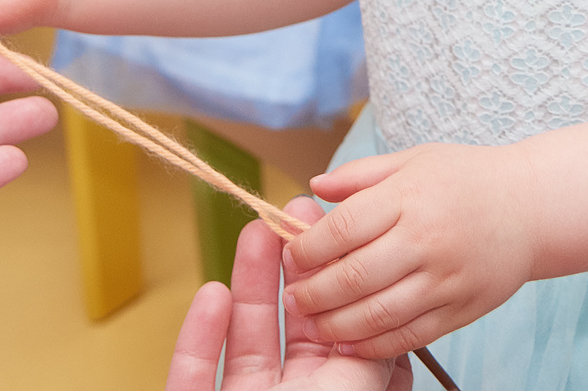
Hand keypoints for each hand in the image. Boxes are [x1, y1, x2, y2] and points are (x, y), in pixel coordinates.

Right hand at [167, 198, 410, 390]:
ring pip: (243, 337)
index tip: (327, 230)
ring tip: (254, 233)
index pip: (331, 323)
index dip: (328, 273)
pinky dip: (199, 336)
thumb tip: (390, 311)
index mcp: (333, 386)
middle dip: (288, 265)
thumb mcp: (360, 389)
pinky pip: (197, 370)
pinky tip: (211, 294)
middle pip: (287, 321)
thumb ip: (376, 355)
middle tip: (291, 215)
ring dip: (248, 283)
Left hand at [285, 144, 534, 357]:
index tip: (292, 255)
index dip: (309, 246)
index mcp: (410, 196)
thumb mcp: (414, 160)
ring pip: (378, 313)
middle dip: (314, 292)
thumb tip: (314, 187)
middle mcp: (426, 239)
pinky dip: (375, 345)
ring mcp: (445, 279)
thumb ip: (361, 176)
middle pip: (355, 275)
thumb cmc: (468, 179)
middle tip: (293, 298)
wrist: (532, 208)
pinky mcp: (461, 309)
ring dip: (337, 324)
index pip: (344, 227)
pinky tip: (351, 342)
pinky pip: (410, 335)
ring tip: (314, 324)